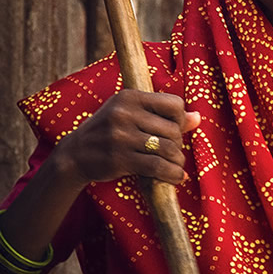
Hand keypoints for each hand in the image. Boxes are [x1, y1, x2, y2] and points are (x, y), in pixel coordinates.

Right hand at [50, 90, 199, 187]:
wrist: (74, 154)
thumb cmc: (109, 132)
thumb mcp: (131, 115)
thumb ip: (163, 115)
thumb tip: (197, 117)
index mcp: (130, 96)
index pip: (174, 103)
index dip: (180, 119)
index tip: (174, 130)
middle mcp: (125, 113)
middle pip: (173, 129)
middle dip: (178, 144)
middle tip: (173, 152)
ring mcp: (121, 136)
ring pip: (167, 149)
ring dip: (177, 161)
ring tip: (176, 166)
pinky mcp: (120, 159)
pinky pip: (157, 167)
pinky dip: (172, 174)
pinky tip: (176, 177)